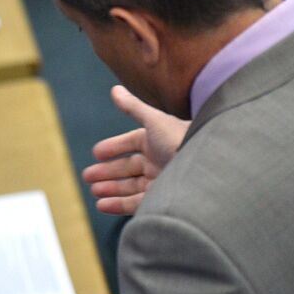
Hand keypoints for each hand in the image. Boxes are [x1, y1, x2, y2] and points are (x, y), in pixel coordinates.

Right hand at [80, 85, 188, 214]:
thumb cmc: (180, 139)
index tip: (96, 153)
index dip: (114, 148)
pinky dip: (118, 205)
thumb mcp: (154, 121)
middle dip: (107, 172)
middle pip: (128, 168)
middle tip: (88, 176)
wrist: (206, 166)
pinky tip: (102, 204)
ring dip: (111, 189)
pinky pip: (136, 204)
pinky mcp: (162, 201)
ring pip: (130, 187)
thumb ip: (132, 107)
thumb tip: (114, 89)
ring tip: (94, 191)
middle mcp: (160, 162)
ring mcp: (161, 182)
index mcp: (158, 141)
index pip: (131, 144)